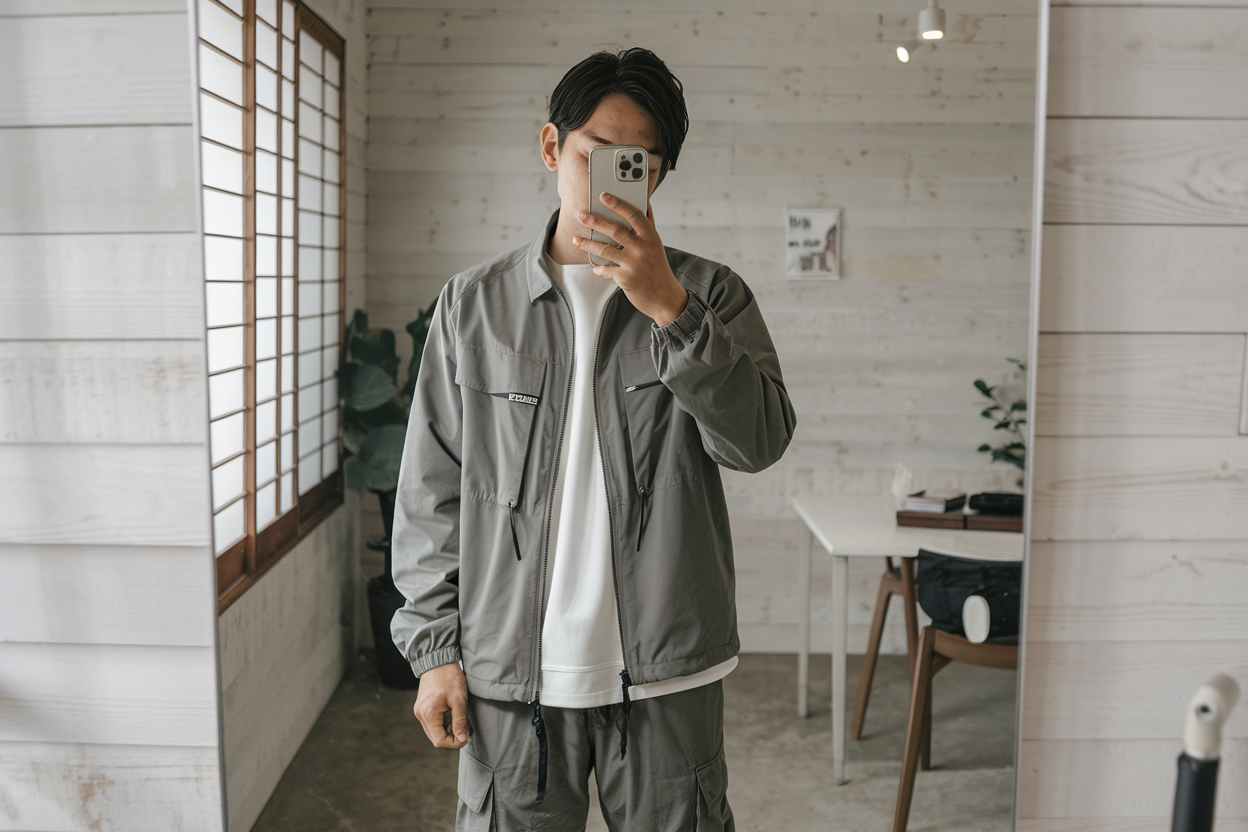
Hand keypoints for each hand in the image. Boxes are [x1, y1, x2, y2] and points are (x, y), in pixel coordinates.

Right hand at [413, 661, 469, 748]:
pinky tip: (451, 716)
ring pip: (432, 732)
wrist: (438, 661)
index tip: (465, 737)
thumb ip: (460, 721)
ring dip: (446, 732)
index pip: (439, 741)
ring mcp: (419, 711)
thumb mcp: (459, 699)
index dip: (454, 743)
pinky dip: (441, 724)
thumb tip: (462, 739)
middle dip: (450, 738)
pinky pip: (431, 723)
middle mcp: (420, 714)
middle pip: (435, 738)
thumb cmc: (449, 677)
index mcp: (429, 713)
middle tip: (464, 730)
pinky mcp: (421, 707)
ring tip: (458, 721)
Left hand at [571, 194, 689, 327]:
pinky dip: (599, 269)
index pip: (634, 214)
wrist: (665, 297)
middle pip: (615, 230)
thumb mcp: (656, 245)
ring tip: (576, 240)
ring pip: (605, 250)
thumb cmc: (658, 268)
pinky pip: (606, 270)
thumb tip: (645, 202)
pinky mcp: (625, 279)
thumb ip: (649, 224)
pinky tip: (596, 268)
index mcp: (651, 237)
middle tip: (581, 215)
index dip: (618, 203)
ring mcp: (634, 264)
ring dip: (588, 244)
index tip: (603, 196)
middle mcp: (643, 248)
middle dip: (595, 221)